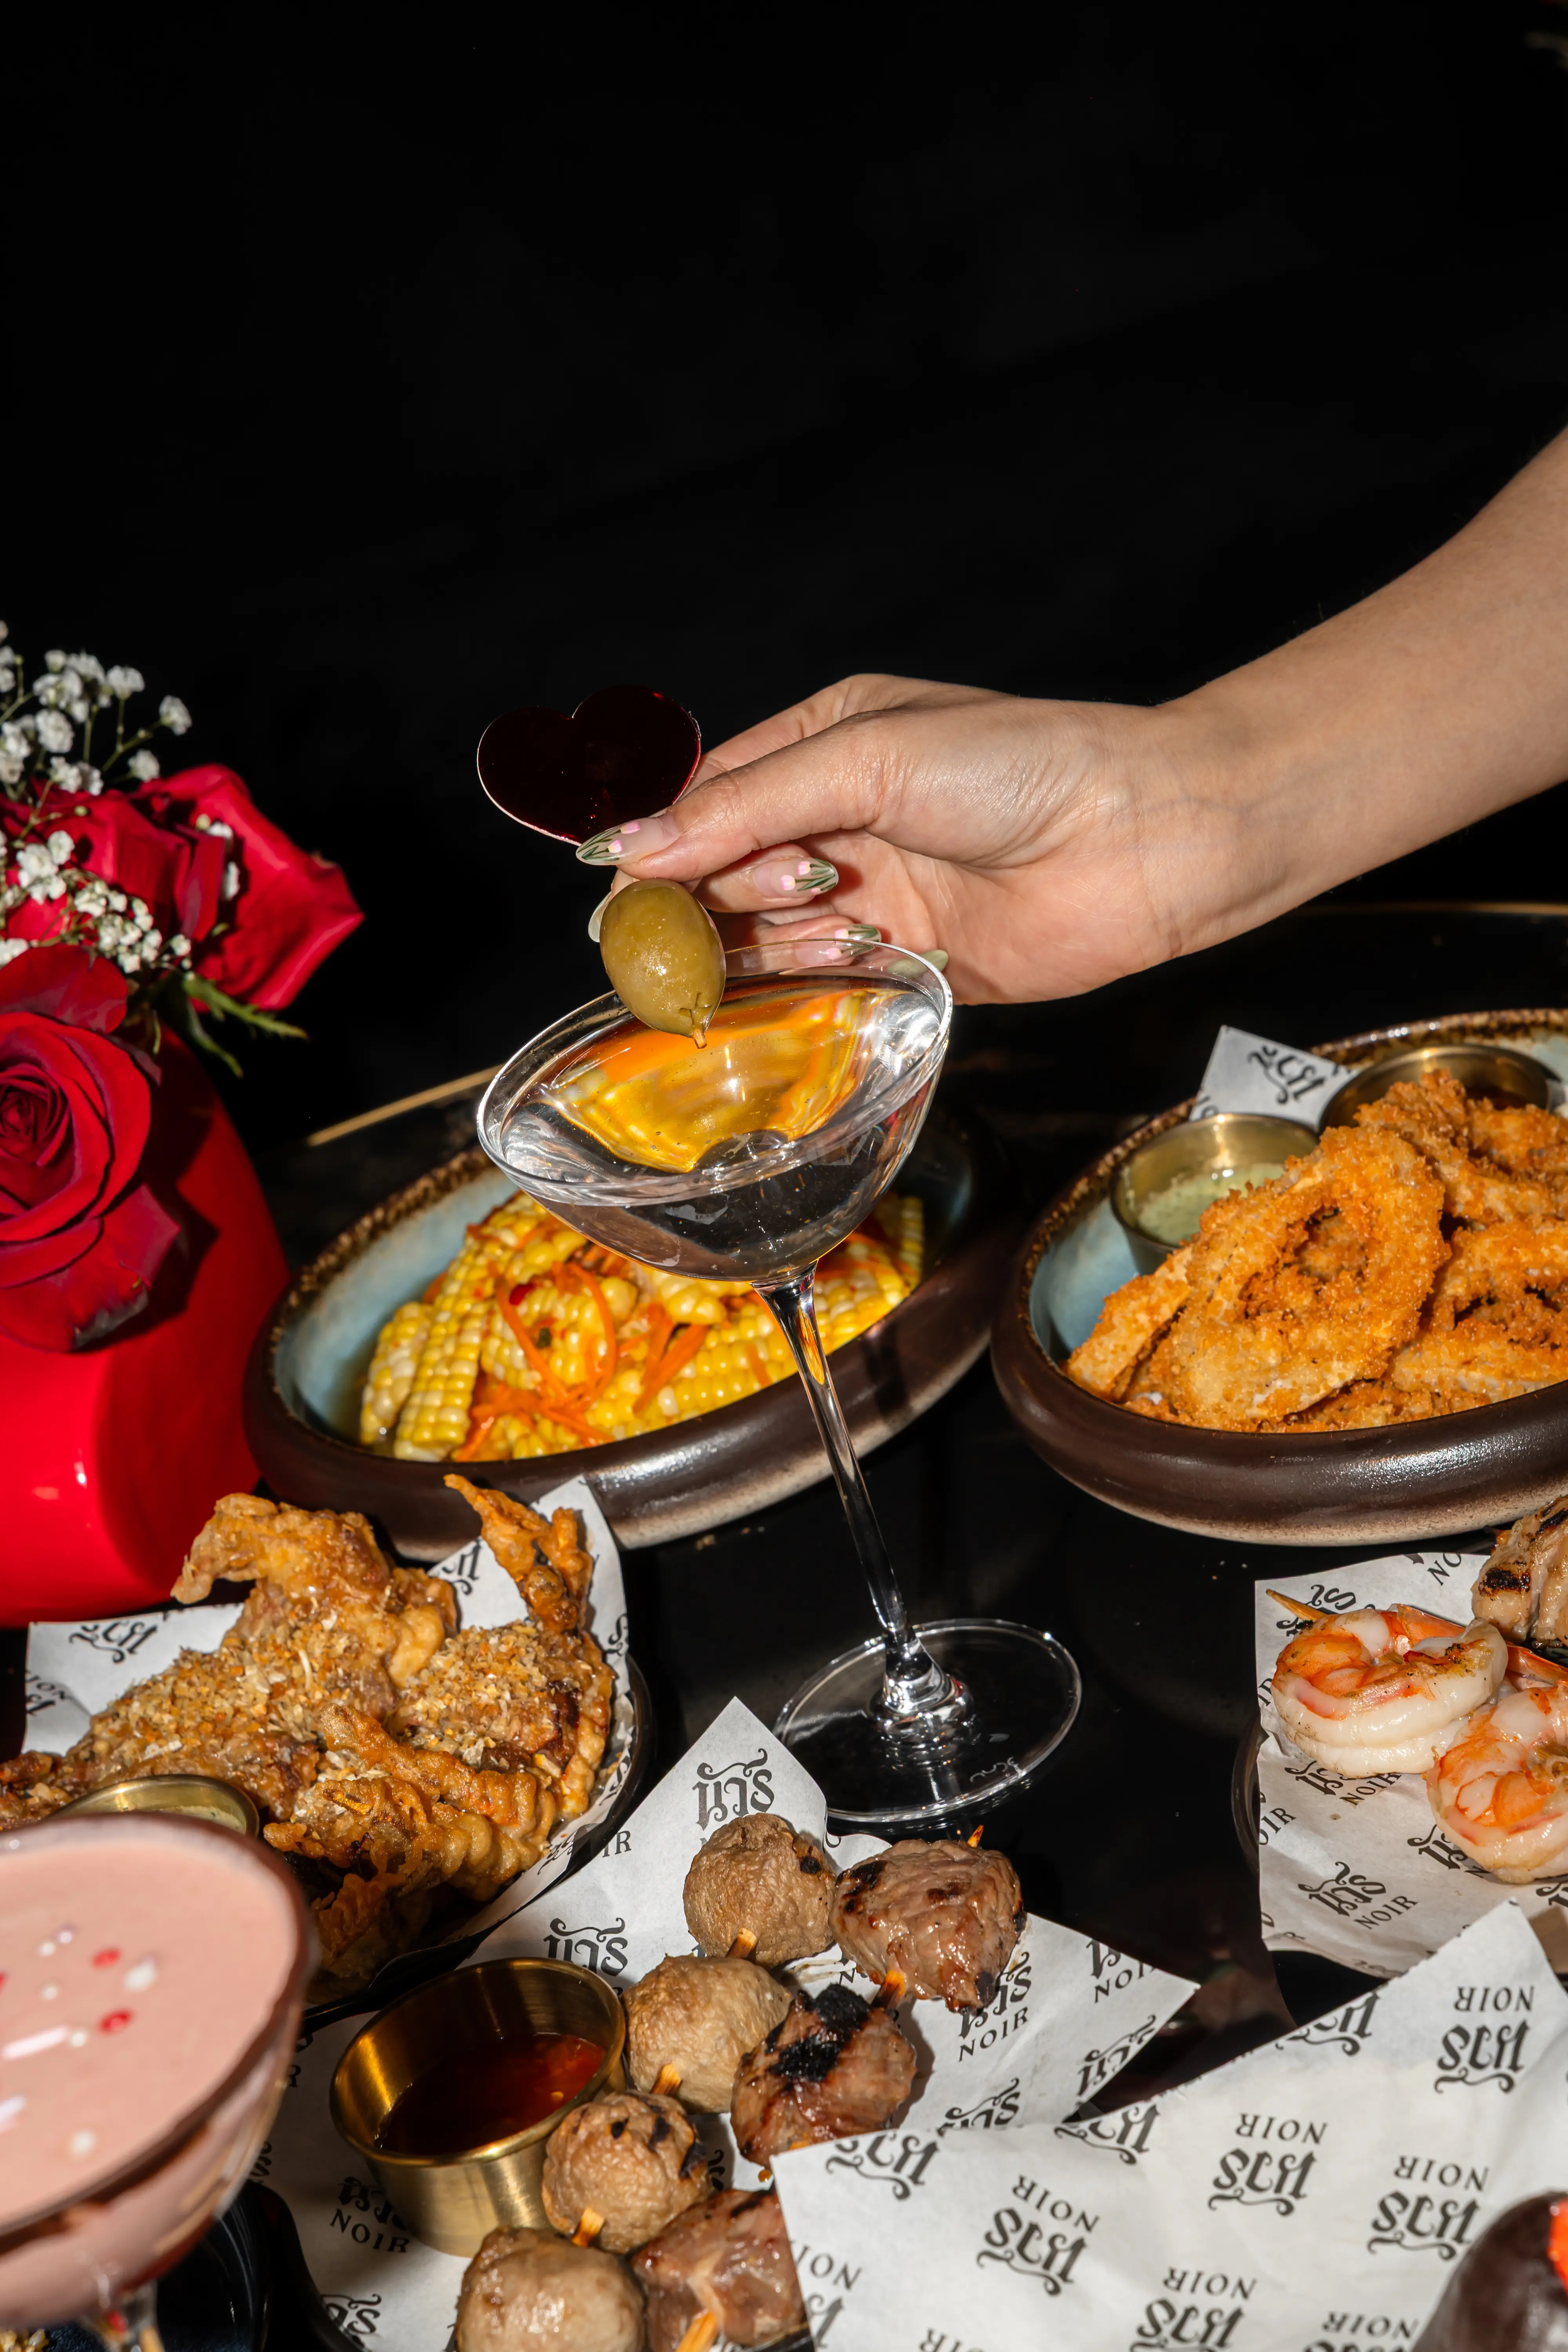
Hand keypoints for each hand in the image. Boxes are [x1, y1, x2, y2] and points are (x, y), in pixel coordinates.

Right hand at [579, 673, 1241, 1001]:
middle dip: (720, 894)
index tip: (621, 886)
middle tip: (770, 896)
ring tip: (837, 912)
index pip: (703, 797)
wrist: (1143, 838)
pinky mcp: (907, 960)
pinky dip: (820, 976)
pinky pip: (825, 983)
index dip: (657, 842)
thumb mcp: (866, 759)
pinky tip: (853, 953)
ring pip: (765, 935)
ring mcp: (870, 893)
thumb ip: (744, 807)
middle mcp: (838, 819)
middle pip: (721, 874)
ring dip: (777, 936)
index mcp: (823, 744)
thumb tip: (629, 845)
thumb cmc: (1020, 767)